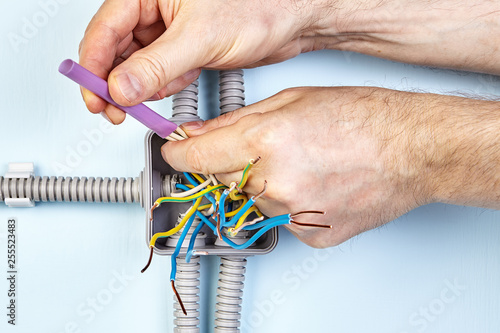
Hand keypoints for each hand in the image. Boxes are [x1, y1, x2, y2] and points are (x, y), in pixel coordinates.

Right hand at [78, 0, 334, 123]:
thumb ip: (157, 65)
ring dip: (139, 87)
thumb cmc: (259, 5)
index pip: (106, 29)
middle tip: (112, 108)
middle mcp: (157, 7)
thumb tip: (121, 86)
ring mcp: (172, 29)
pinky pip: (163, 71)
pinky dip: (163, 85)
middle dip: (114, 81)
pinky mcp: (188, 47)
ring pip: (140, 63)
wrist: (295, 19)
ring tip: (139, 104)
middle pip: (118, 48)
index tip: (94, 94)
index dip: (95, 65)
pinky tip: (165, 91)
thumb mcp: (199, 37)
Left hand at [161, 86, 499, 247]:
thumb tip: (196, 134)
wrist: (412, 151)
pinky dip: (283, 203)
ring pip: (247, 201)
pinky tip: (310, 182)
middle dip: (223, 164)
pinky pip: (277, 219)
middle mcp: (275, 184)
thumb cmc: (363, 118)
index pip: (193, 157)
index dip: (178, 153)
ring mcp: (292, 215)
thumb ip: (233, 121)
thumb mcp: (290, 100)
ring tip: (295, 161)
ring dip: (257, 183)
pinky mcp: (309, 236)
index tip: (175, 151)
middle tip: (252, 147)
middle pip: (217, 181)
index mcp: (265, 142)